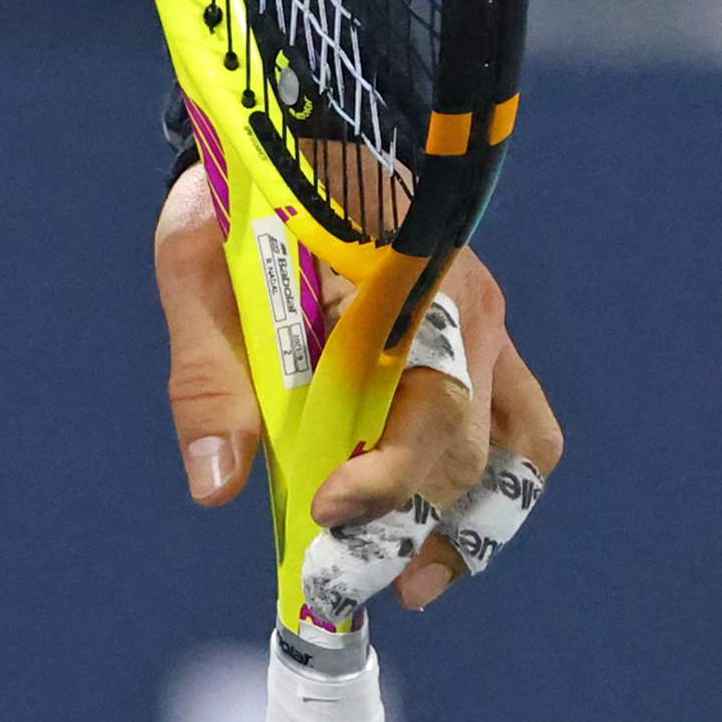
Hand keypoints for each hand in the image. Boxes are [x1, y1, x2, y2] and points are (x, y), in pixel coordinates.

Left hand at [147, 170, 566, 619]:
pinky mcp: (485, 353)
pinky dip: (488, 501)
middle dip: (408, 525)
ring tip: (407, 584)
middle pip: (465, 442)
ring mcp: (486, 331)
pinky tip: (435, 543)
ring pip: (510, 452)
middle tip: (343, 580)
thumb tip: (217, 486)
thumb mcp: (200, 269)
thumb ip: (210, 373)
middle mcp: (467, 305)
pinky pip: (520, 439)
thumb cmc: (241, 204)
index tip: (330, 508)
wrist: (282, 138)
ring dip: (465, 529)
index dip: (388, 472)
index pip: (430, 394)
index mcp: (408, 276)